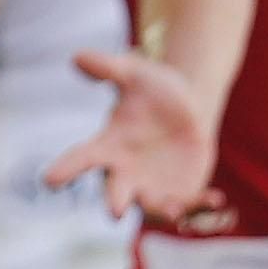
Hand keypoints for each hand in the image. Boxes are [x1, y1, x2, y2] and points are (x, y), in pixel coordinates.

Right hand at [46, 51, 218, 222]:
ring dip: (163, 210)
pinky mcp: (182, 193)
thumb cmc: (155, 90)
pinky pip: (190, 205)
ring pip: (153, 206)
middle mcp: (125, 172)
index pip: (81, 158)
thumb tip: (78, 57)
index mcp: (108, 146)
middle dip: (116, 201)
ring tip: (175, 211)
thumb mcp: (134, 74)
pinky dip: (201, 206)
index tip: (49, 180)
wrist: (190, 106)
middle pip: (116, 191)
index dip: (65, 169)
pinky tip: (218, 199)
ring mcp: (153, 187)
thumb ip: (108, 68)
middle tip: (115, 211)